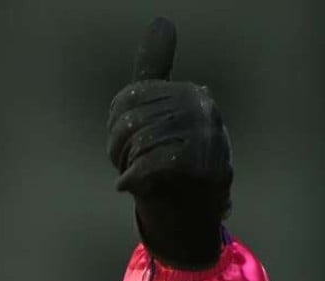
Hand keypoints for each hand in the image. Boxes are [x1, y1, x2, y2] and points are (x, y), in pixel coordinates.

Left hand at [106, 18, 231, 268]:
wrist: (188, 214)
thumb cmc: (168, 160)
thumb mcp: (157, 111)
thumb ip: (155, 69)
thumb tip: (162, 22)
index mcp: (189, 94)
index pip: (128, 100)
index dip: (116, 126)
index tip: (125, 146)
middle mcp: (204, 109)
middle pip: (132, 120)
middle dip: (120, 147)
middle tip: (129, 164)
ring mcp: (209, 138)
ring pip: (141, 142)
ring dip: (129, 165)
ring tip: (139, 175)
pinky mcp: (205, 168)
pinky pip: (152, 163)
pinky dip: (133, 178)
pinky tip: (130, 186)